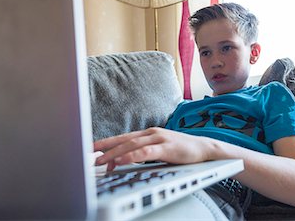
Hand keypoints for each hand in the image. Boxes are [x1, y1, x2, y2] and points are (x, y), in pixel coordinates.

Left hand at [93, 127, 212, 170]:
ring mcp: (159, 139)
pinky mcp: (167, 147)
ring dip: (113, 153)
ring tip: (100, 161)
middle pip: (123, 140)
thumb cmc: (181, 150)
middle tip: (90, 156)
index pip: (123, 137)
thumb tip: (123, 161)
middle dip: (105, 148)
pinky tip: (121, 160)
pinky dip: (131, 156)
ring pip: (131, 145)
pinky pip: (145, 152)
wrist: (204, 148)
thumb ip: (143, 153)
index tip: (91, 147)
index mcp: (148, 133)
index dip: (106, 142)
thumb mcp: (159, 150)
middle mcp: (152, 133)